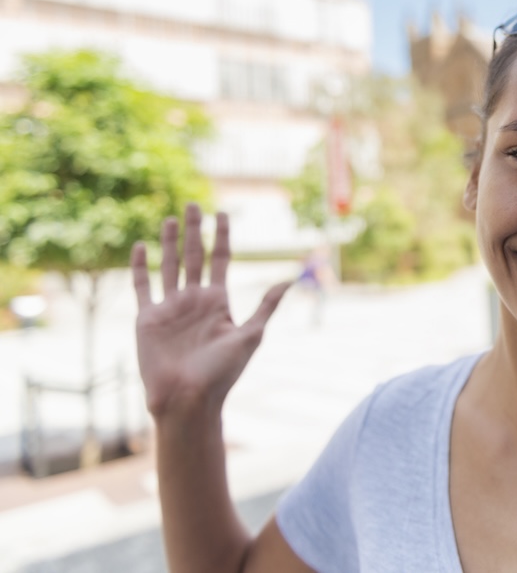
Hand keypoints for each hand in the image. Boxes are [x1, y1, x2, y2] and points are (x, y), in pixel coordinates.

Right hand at [131, 203, 290, 417]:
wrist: (188, 398)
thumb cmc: (222, 372)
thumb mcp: (250, 335)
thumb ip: (265, 306)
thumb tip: (290, 279)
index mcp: (219, 302)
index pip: (220, 259)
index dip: (221, 236)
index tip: (223, 213)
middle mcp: (194, 300)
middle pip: (194, 256)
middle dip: (194, 231)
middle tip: (193, 204)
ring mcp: (170, 307)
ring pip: (169, 266)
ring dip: (169, 242)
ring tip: (171, 217)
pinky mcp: (147, 318)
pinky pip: (143, 286)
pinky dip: (141, 267)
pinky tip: (141, 247)